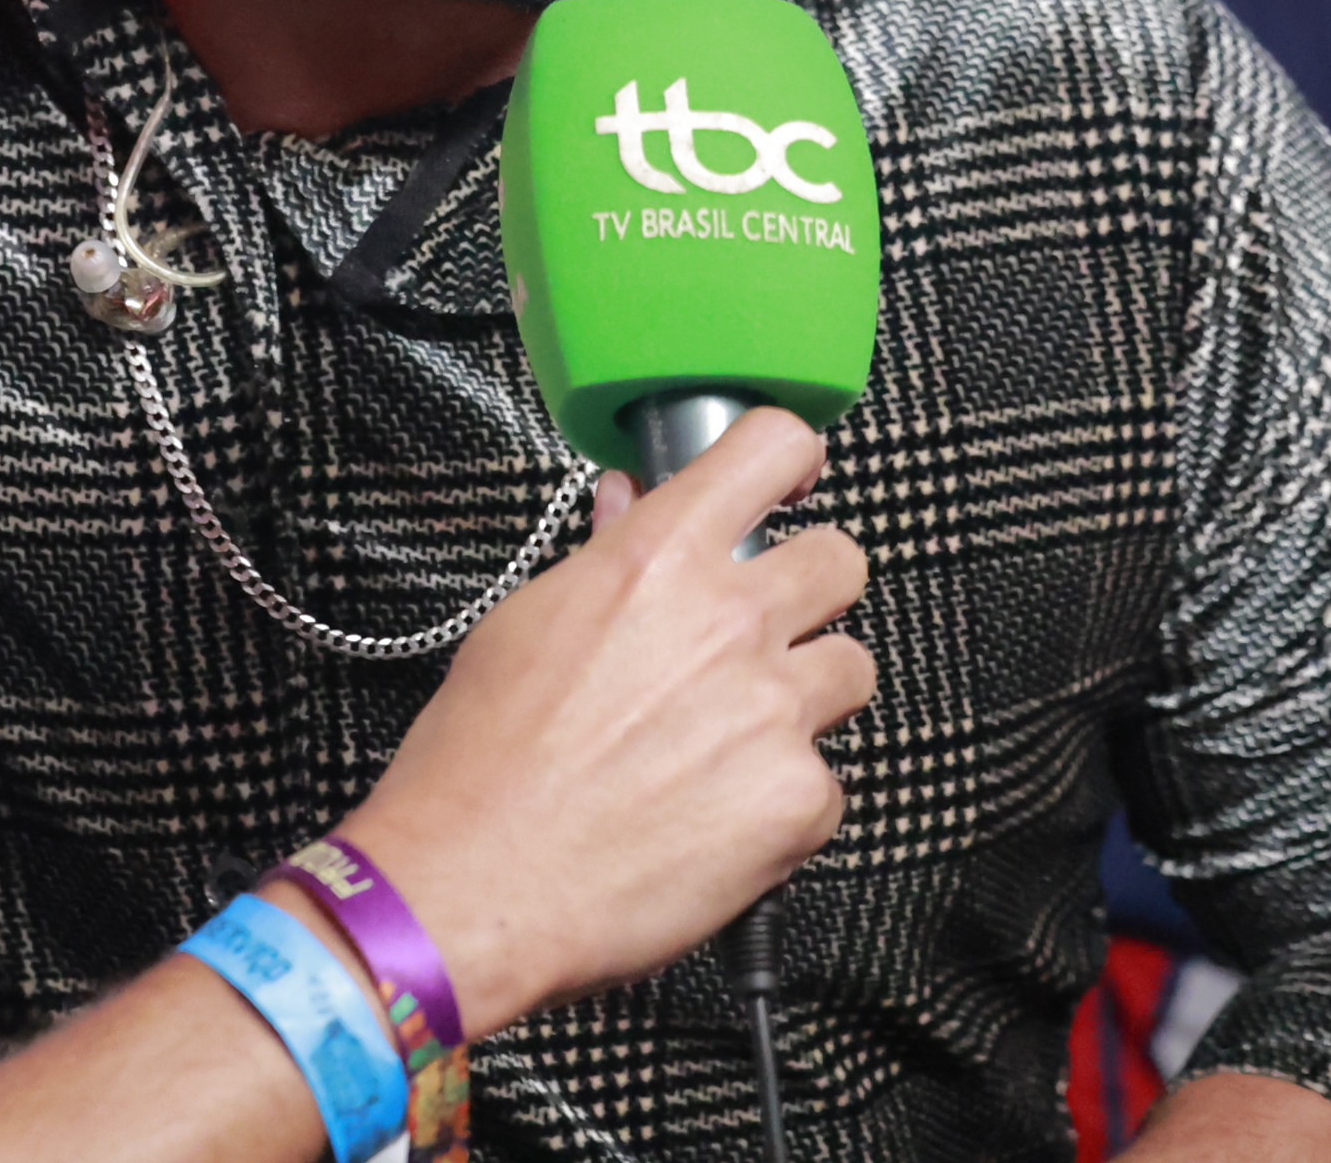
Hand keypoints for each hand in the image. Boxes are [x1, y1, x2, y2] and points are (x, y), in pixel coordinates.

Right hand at [336, 406, 871, 1033]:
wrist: (478, 881)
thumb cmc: (480, 760)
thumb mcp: (524, 624)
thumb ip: (602, 557)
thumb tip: (630, 506)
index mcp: (654, 560)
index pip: (769, 448)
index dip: (790, 461)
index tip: (791, 482)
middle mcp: (729, 621)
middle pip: (842, 560)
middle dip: (812, 589)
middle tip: (766, 628)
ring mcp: (774, 710)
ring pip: (852, 670)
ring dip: (807, 693)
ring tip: (735, 735)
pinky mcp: (800, 800)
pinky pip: (829, 778)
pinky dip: (784, 797)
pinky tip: (717, 813)